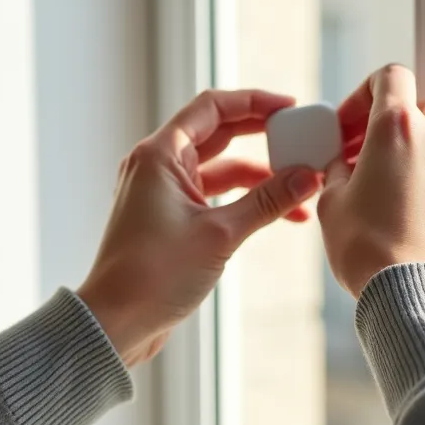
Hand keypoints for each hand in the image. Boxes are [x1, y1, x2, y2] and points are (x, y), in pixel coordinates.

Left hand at [77, 90, 321, 366]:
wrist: (116, 322)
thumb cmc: (153, 275)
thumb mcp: (220, 234)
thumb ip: (267, 202)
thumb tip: (308, 177)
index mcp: (159, 154)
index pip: (212, 107)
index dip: (254, 102)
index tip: (290, 108)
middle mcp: (157, 165)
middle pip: (218, 133)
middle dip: (263, 137)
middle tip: (301, 140)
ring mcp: (161, 192)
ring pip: (219, 169)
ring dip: (259, 177)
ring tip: (301, 187)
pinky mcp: (168, 218)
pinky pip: (212, 196)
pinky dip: (243, 200)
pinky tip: (278, 213)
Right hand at [318, 65, 424, 297]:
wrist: (405, 293)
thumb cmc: (363, 248)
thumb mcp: (331, 202)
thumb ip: (339, 171)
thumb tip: (343, 166)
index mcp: (396, 127)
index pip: (390, 76)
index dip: (367, 93)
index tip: (354, 123)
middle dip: (403, 125)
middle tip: (378, 154)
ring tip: (420, 175)